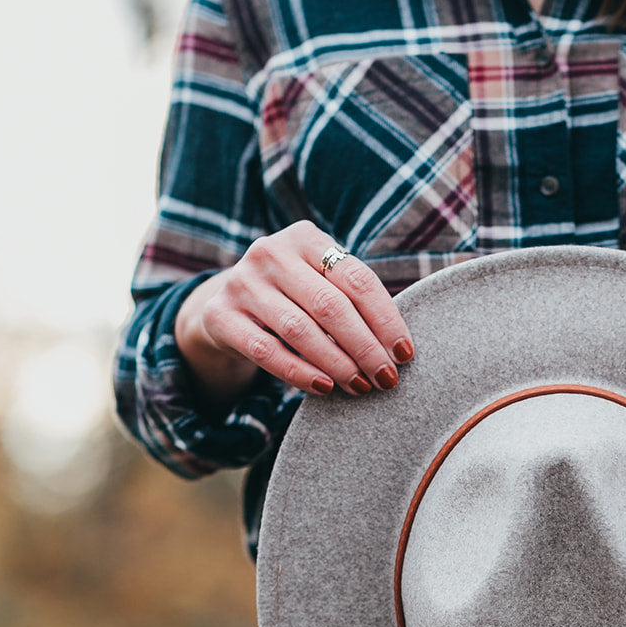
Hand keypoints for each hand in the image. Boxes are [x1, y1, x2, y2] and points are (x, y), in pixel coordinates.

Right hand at [175, 221, 413, 402]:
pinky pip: (266, 351)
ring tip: (361, 387)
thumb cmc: (295, 298)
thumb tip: (400, 348)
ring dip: (337, 364)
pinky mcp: (220, 315)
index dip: (386, 320)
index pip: (357, 280)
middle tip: (386, 378)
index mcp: (306, 238)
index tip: (405, 354)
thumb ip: (353, 301)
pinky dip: (300, 373)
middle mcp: (270, 252)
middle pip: (330, 306)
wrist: (228, 306)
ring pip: (300, 330)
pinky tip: (325, 388)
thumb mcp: (321, 284)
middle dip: (365, 347)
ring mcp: (241, 282)